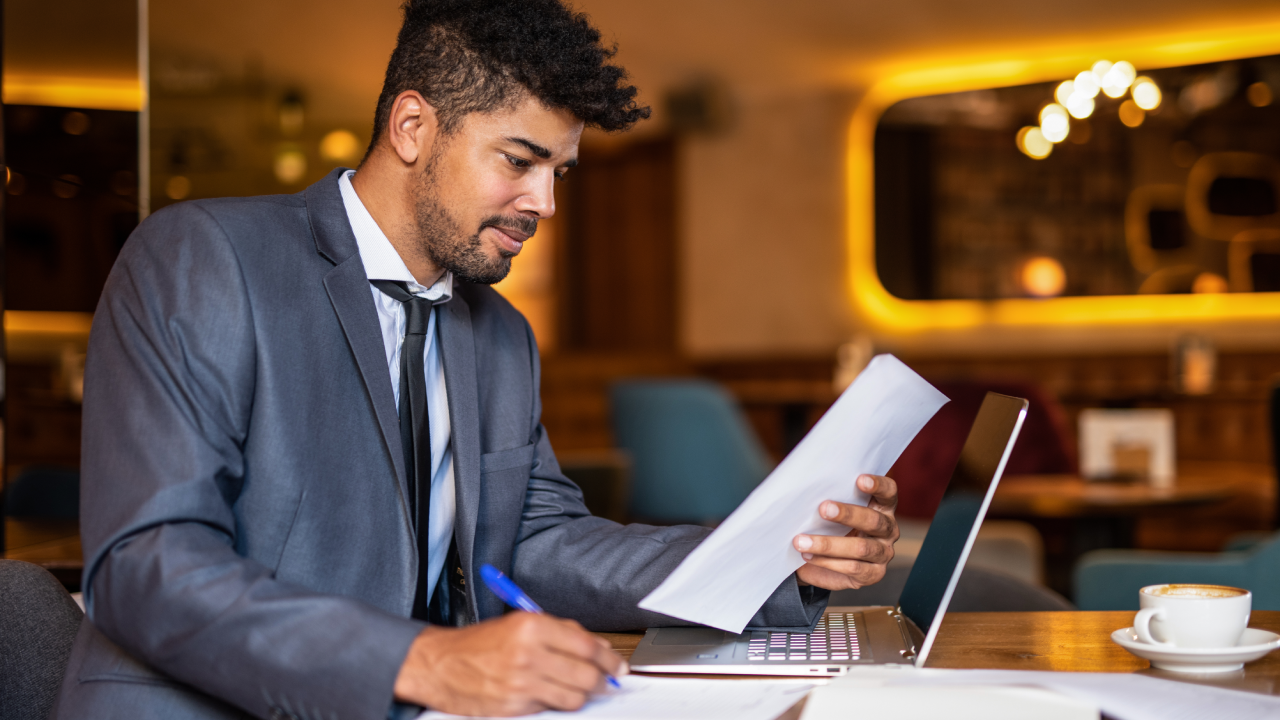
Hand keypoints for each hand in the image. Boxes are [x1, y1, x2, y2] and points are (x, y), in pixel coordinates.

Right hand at [393, 612, 626, 715]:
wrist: (439, 664)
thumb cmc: (479, 643)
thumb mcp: (519, 623)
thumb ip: (560, 632)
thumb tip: (597, 647)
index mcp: (532, 627)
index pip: (587, 646)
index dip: (610, 659)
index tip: (618, 665)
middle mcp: (528, 654)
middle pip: (586, 675)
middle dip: (602, 681)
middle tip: (606, 681)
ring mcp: (521, 684)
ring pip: (574, 697)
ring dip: (581, 695)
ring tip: (575, 688)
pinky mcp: (514, 707)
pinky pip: (550, 709)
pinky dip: (554, 703)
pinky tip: (546, 693)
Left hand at [793, 474, 899, 590]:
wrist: (822, 563)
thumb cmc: (829, 528)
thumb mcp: (832, 513)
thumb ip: (831, 502)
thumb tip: (807, 493)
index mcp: (882, 507)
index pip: (888, 492)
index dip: (878, 485)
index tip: (859, 479)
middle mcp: (888, 529)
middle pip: (873, 520)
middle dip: (847, 514)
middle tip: (823, 509)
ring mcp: (883, 553)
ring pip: (861, 547)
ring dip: (828, 544)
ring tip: (801, 541)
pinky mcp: (874, 574)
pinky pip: (852, 567)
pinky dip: (827, 561)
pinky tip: (809, 556)